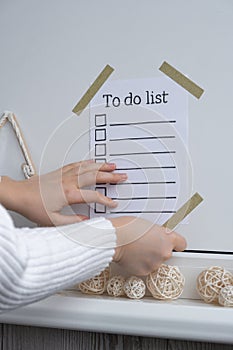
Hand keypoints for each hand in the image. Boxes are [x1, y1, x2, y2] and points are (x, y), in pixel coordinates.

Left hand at [0, 160, 126, 225]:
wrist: (19, 194)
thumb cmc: (33, 206)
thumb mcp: (54, 221)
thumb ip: (73, 222)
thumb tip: (86, 220)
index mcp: (69, 194)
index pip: (94, 196)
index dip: (106, 200)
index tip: (113, 203)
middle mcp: (69, 182)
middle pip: (95, 176)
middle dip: (111, 176)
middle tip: (122, 176)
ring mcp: (65, 175)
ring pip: (88, 167)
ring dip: (102, 166)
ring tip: (112, 166)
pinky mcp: (60, 172)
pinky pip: (77, 164)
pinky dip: (87, 162)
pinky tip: (93, 162)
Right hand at [110, 216, 185, 275]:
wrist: (115, 239)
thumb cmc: (127, 228)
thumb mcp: (148, 224)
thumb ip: (158, 232)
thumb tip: (158, 237)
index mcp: (167, 238)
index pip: (182, 244)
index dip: (175, 243)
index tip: (172, 243)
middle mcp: (164, 252)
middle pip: (167, 253)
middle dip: (159, 249)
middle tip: (147, 244)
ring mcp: (155, 263)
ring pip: (156, 262)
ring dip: (149, 257)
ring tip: (137, 249)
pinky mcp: (144, 271)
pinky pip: (146, 268)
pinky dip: (140, 263)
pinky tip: (133, 255)